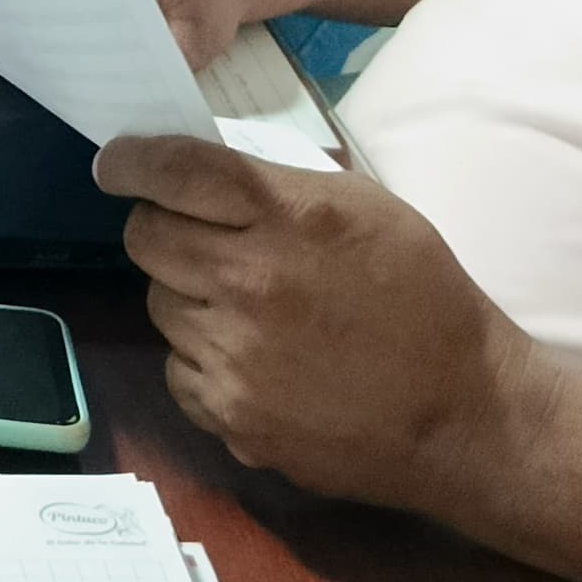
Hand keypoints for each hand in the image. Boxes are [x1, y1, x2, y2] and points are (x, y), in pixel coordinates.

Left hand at [97, 134, 559, 519]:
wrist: (465, 414)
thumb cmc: (422, 297)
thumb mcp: (366, 209)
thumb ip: (278, 187)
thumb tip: (199, 173)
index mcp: (289, 219)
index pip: (175, 173)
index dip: (131, 162)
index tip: (116, 163)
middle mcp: (250, 284)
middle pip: (147, 238)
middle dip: (162, 229)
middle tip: (198, 240)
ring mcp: (235, 358)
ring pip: (160, 305)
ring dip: (189, 298)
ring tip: (250, 309)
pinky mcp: (233, 419)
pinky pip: (178, 371)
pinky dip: (203, 362)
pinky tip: (255, 362)